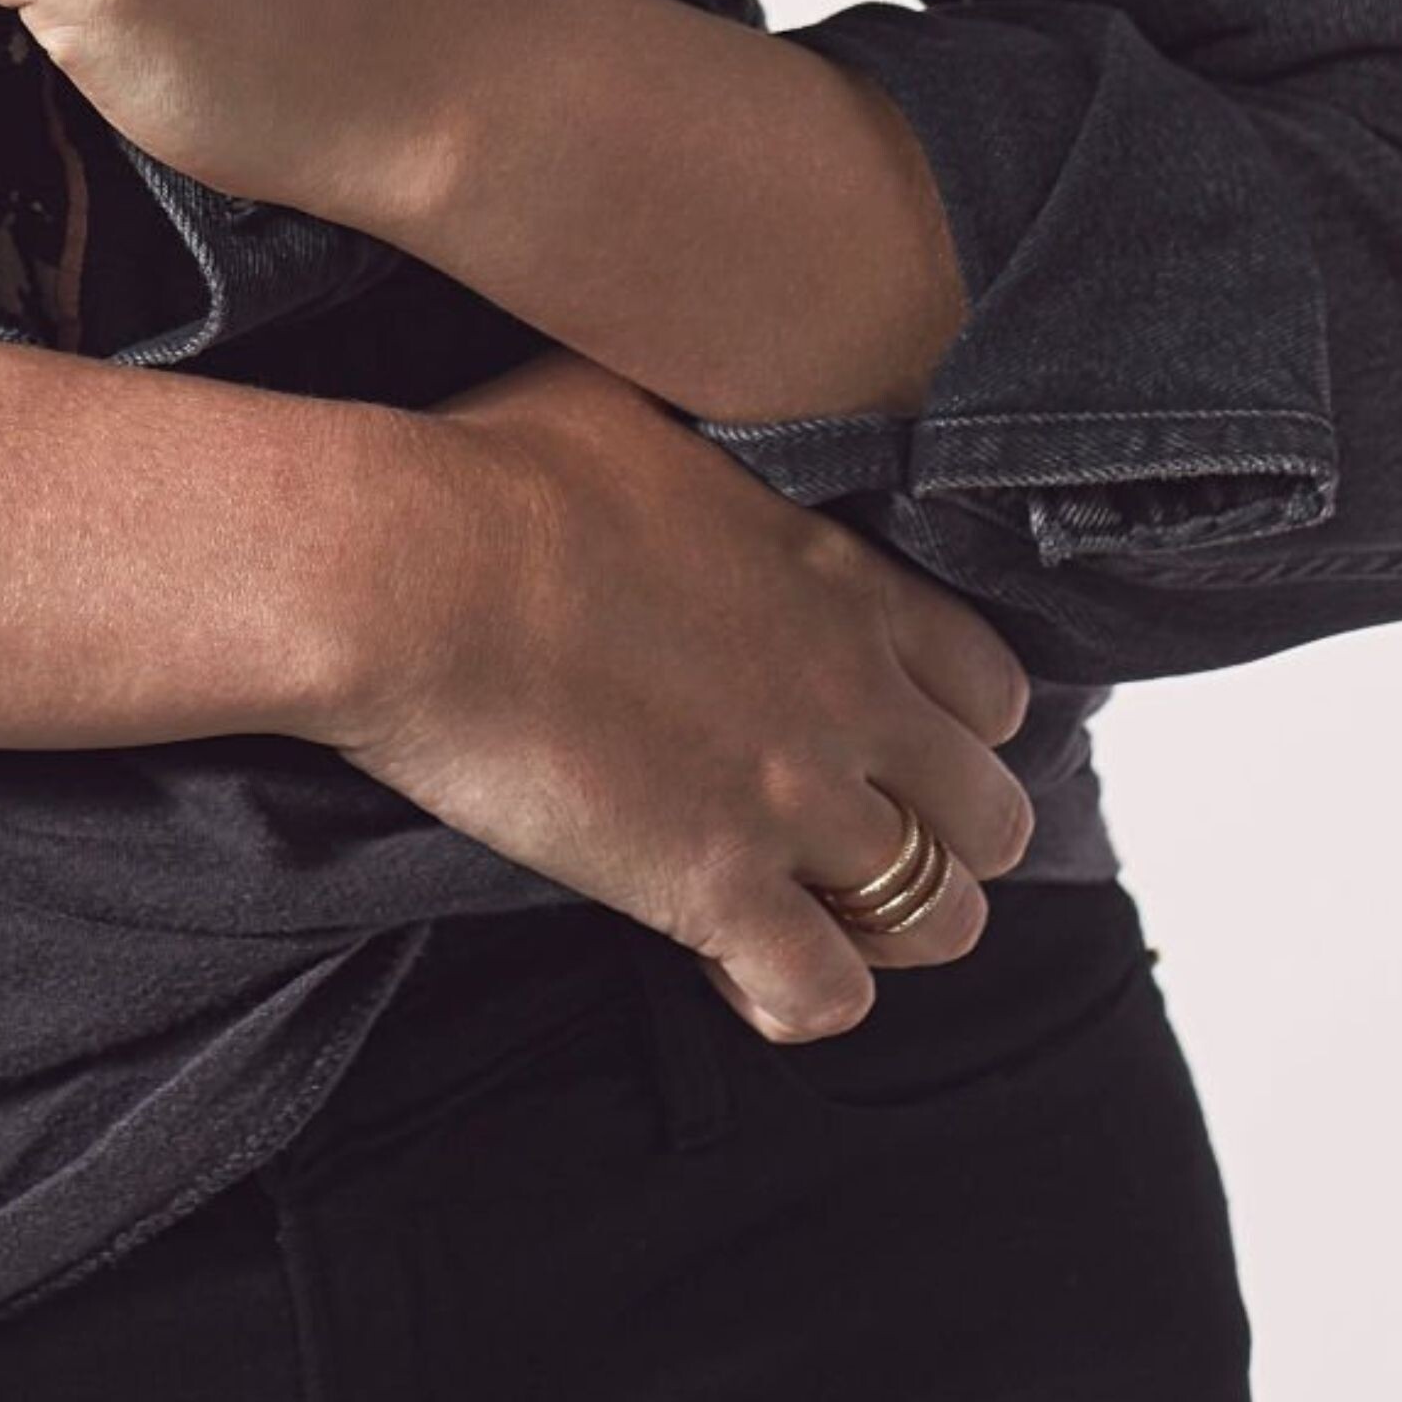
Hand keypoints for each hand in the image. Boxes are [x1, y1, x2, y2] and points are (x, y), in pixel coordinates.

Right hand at [329, 343, 1036, 1038]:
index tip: (887, 736)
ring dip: (888, 929)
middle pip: (992, 818)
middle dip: (940, 840)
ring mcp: (794, 800)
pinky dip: (795, 997)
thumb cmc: (494, 471)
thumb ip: (705, 441)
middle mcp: (849, 696)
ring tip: (807, 917)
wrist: (409, 569)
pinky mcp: (717, 888)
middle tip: (853, 842)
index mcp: (842, 582)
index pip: (990, 689)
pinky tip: (733, 966)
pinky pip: (826, 995)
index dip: (953, 728)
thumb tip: (683, 413)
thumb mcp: (633, 404)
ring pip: (941, 917)